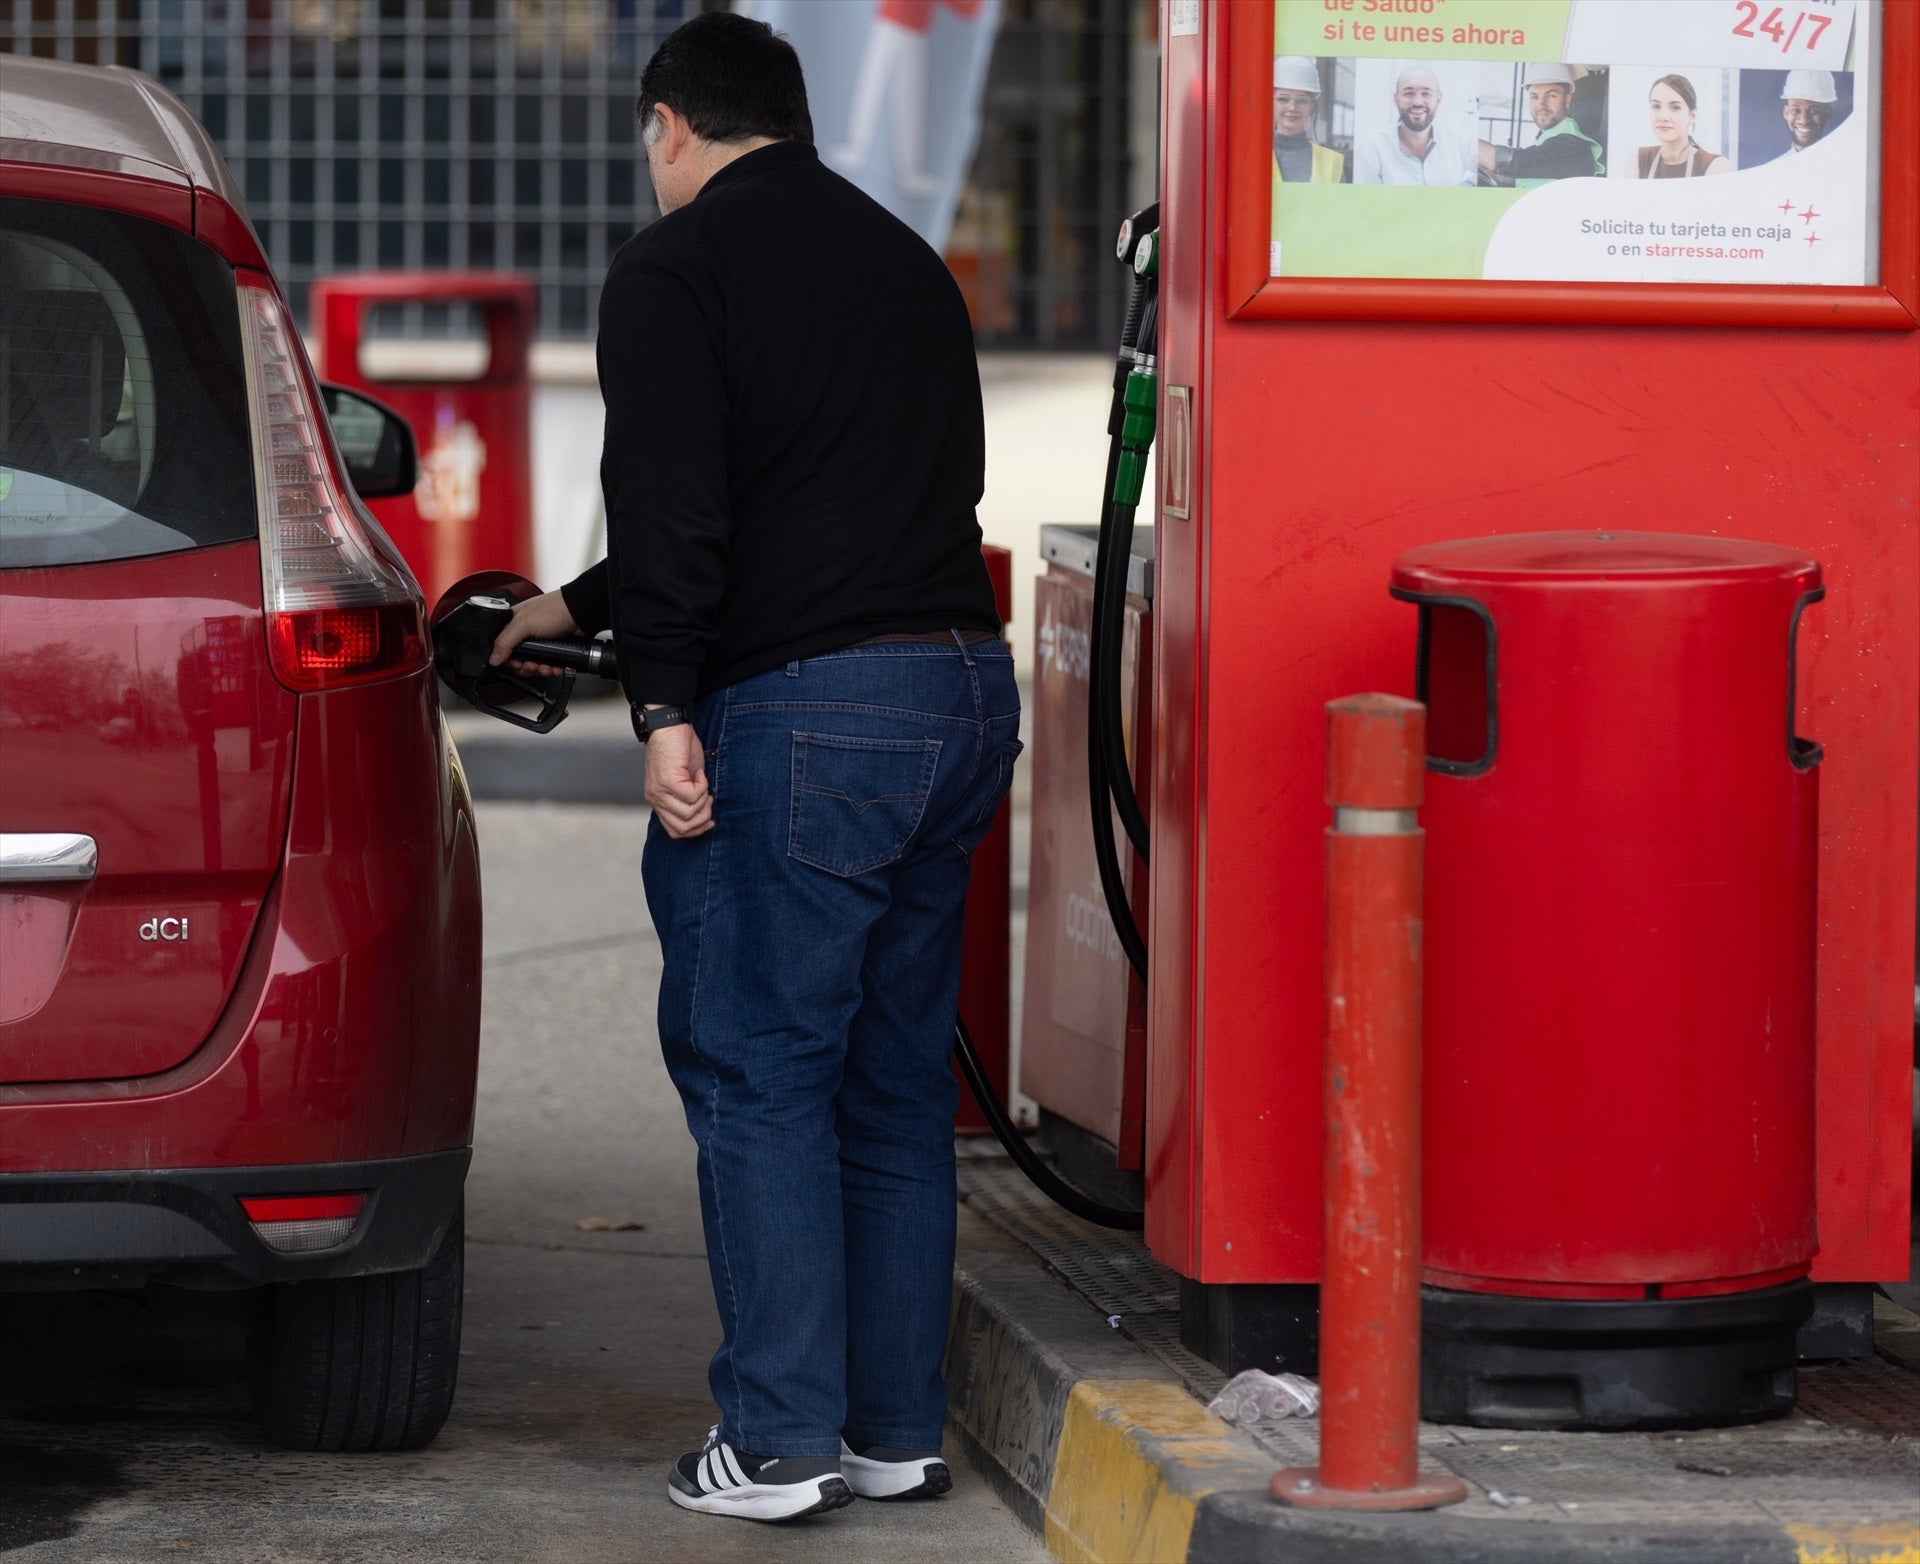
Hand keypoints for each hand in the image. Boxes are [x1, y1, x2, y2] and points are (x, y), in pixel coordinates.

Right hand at [488, 590, 579, 678]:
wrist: (581, 614)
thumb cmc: (554, 609)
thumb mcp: (523, 623)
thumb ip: (505, 641)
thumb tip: (493, 658)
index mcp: (513, 624)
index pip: (502, 647)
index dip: (507, 660)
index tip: (516, 664)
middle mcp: (525, 633)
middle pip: (517, 660)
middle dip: (526, 667)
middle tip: (532, 666)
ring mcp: (540, 642)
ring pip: (533, 665)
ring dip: (540, 670)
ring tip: (546, 667)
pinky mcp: (553, 649)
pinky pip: (548, 665)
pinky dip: (552, 669)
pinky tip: (555, 667)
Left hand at [644, 721, 712, 838]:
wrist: (669, 726)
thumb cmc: (679, 749)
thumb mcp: (685, 780)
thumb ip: (689, 799)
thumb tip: (704, 815)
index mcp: (658, 801)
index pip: (675, 831)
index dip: (696, 830)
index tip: (710, 820)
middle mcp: (656, 799)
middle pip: (682, 828)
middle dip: (703, 817)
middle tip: (709, 798)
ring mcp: (660, 792)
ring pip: (689, 813)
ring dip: (704, 799)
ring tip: (704, 782)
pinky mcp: (668, 782)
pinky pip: (692, 796)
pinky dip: (702, 785)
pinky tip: (699, 772)